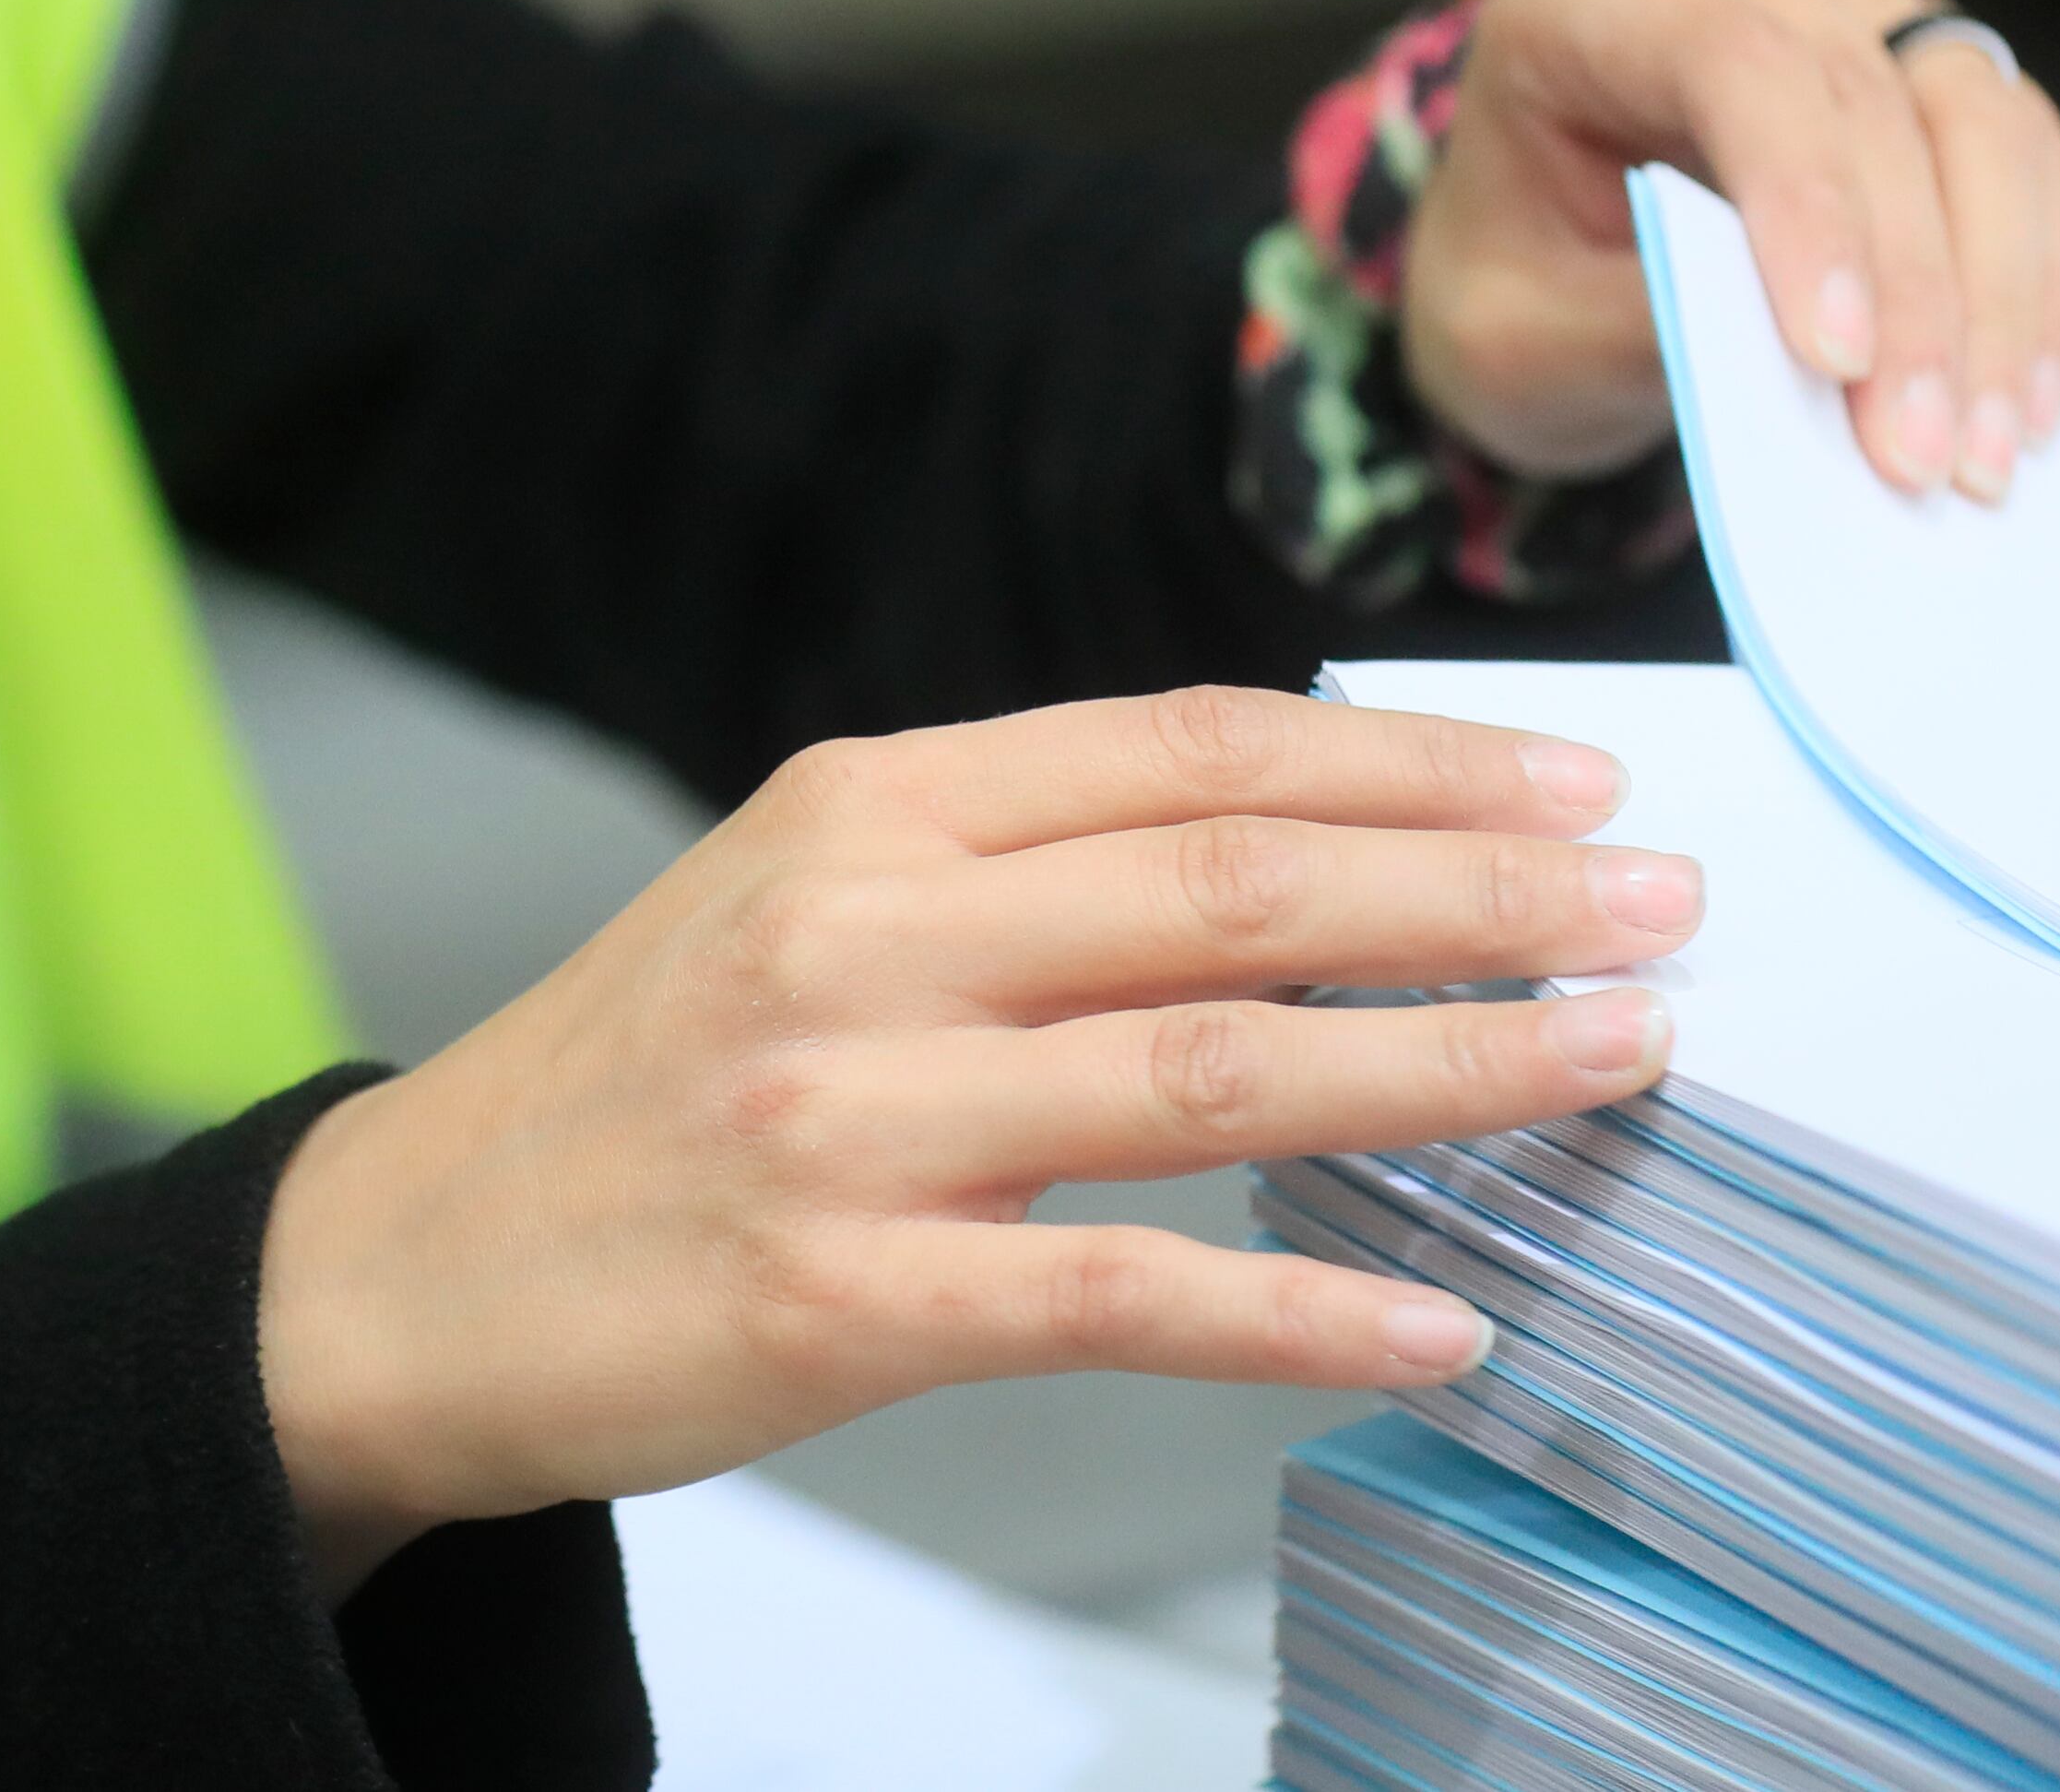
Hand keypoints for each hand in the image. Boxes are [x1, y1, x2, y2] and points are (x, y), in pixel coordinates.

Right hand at [253, 689, 1695, 1592]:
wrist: (401, 1271)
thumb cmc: (628, 1088)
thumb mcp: (796, 904)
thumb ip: (1009, 870)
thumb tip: (1286, 862)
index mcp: (865, 811)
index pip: (1184, 748)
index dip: (1401, 757)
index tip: (1573, 776)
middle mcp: (863, 931)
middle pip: (1233, 880)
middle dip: (1480, 885)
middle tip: (1658, 903)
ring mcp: (853, 1113)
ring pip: (1215, 1064)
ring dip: (1447, 1059)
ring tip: (1614, 1055)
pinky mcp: (847, 1295)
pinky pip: (1124, 1295)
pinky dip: (1298, 1308)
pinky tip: (1438, 1312)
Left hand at [1404, 0, 2059, 500]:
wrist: (1537, 260)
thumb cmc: (1511, 276)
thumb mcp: (1518, 331)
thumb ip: (1641, 323)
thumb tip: (1800, 354)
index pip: (1733, 54)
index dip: (1808, 203)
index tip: (1837, 357)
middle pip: (1868, 91)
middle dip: (1916, 293)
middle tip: (1922, 454)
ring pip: (1975, 112)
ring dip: (1997, 293)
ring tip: (1983, 451)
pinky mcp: (1926, 56)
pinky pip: (2023, 148)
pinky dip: (2033, 277)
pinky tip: (2019, 397)